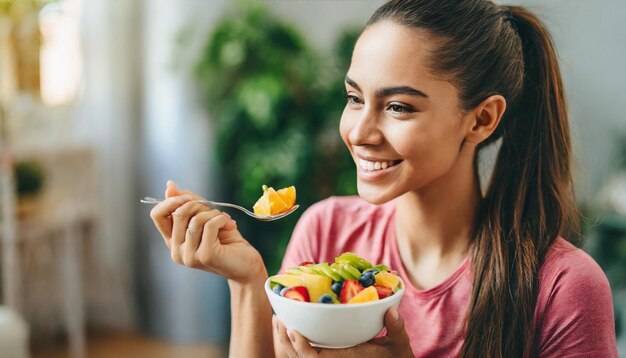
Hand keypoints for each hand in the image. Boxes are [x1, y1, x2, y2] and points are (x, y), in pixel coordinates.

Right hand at [150, 181, 265, 283]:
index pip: (157, 215)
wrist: (247, 265)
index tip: (188, 196)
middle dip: (199, 205)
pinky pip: (210, 225)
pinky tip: (230, 225)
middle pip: (178, 213)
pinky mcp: (205, 256)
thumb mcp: (206, 217)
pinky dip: (222, 219)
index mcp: (173, 241)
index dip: (171, 201)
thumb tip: (169, 186)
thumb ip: (189, 204)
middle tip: (215, 210)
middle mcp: (176, 251)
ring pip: (196, 219)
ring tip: (225, 220)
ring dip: (214, 213)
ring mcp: (189, 256)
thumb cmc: (227, 241)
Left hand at [273, 308, 412, 357]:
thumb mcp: (399, 344)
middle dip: (285, 342)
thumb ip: (396, 328)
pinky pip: (305, 356)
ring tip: (278, 320)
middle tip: (278, 320)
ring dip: (285, 342)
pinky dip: (292, 345)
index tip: (291, 329)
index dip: (300, 347)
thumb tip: (392, 311)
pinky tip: (287, 328)